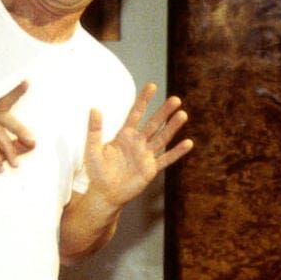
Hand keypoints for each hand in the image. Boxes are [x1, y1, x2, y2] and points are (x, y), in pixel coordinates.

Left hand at [82, 83, 191, 208]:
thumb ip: (94, 130)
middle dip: (164, 111)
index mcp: (124, 135)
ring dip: (172, 127)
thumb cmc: (97, 172)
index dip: (144, 100)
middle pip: (153, 123)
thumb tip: (94, 109)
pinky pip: (166, 158)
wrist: (106, 194)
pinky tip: (188, 143)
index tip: (152, 85)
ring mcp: (146, 155)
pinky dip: (177, 152)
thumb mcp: (92, 150)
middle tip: (175, 99)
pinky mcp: (151, 168)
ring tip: (183, 115)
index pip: (136, 113)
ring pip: (162, 138)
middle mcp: (138, 142)